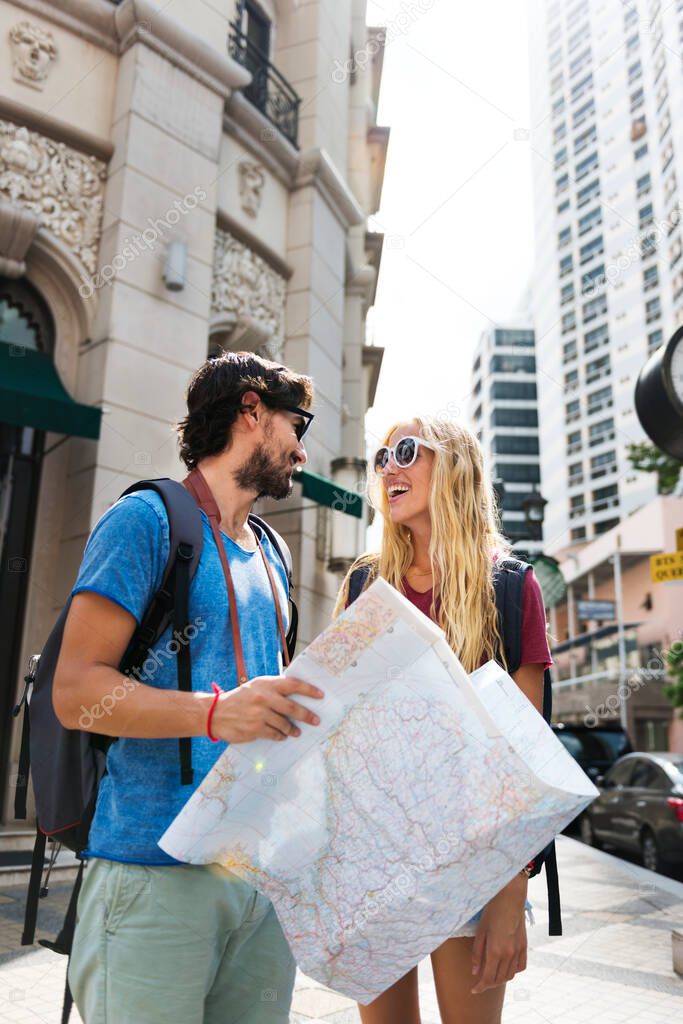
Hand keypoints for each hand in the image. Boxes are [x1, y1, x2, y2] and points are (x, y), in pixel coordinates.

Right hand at [210, 675, 323, 743]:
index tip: (321, 695)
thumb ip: (274, 688)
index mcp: (266, 685)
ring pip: (284, 723)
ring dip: (292, 729)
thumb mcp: (256, 686)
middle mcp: (264, 698)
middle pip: (292, 707)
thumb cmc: (240, 698)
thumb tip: (296, 693)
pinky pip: (274, 734)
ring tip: (296, 731)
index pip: (293, 684)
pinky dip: (280, 736)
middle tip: (316, 720)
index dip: (309, 690)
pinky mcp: (255, 729)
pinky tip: (283, 736)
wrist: (216, 713)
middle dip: (307, 715)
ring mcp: (259, 714)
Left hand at [470, 874, 527, 993]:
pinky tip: (506, 968)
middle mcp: (509, 954)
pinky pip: (520, 966)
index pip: (488, 978)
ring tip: (491, 975)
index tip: (474, 990)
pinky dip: (513, 971)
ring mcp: (518, 951)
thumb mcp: (480, 931)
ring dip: (500, 979)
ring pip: (510, 975)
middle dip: (488, 984)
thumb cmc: (492, 911)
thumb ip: (477, 953)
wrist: (510, 898)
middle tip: (480, 982)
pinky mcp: (524, 946)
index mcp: (496, 951)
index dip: (480, 987)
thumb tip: (475, 971)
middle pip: (499, 979)